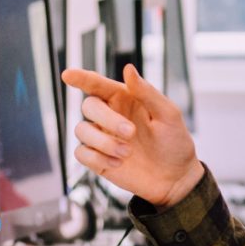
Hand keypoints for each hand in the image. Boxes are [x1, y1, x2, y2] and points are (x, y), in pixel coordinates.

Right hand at [62, 64, 204, 207]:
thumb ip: (147, 92)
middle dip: (107, 119)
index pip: (98, 84)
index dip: (82, 78)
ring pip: (81, 130)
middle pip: (89, 106)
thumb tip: (128, 68)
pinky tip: (119, 164)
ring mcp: (102, 137)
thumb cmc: (174, 142)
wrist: (176, 177)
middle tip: (131, 132)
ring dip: (104, 142)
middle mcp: (110, 116)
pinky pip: (81, 153)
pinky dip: (97, 158)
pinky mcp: (97, 158)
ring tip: (128, 152)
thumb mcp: (168, 115)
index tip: (68, 75)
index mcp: (125, 99)